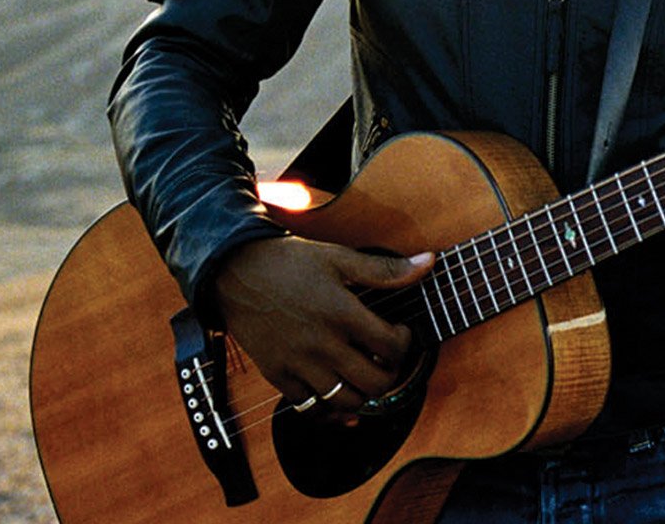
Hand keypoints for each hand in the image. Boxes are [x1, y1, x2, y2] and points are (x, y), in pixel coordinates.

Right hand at [211, 236, 432, 418]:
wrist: (235, 271)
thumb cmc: (290, 262)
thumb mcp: (339, 258)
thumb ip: (385, 269)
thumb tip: (429, 262)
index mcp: (342, 313)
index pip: (392, 347)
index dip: (405, 343)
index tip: (398, 333)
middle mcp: (322, 343)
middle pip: (376, 383)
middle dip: (390, 373)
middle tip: (384, 358)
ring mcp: (298, 362)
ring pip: (346, 401)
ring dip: (362, 392)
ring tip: (360, 372)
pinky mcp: (277, 374)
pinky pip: (310, 405)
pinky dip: (326, 401)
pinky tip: (331, 381)